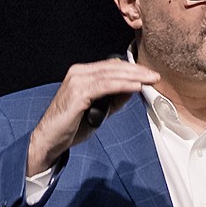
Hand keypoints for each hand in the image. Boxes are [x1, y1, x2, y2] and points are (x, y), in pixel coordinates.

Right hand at [27, 59, 159, 174]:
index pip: (111, 66)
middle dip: (137, 71)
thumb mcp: (99, 109)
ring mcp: (77, 81)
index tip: (149, 74)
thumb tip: (134, 88)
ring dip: (133, 77)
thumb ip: (114, 99)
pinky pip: (105, 87)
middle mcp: (78, 73)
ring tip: (150, 80)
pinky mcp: (77, 93)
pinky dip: (122, 86)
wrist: (50, 140)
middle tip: (155, 75)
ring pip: (111, 75)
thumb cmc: (71, 126)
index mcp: (82, 74)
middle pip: (113, 68)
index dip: (132, 69)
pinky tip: (136, 87)